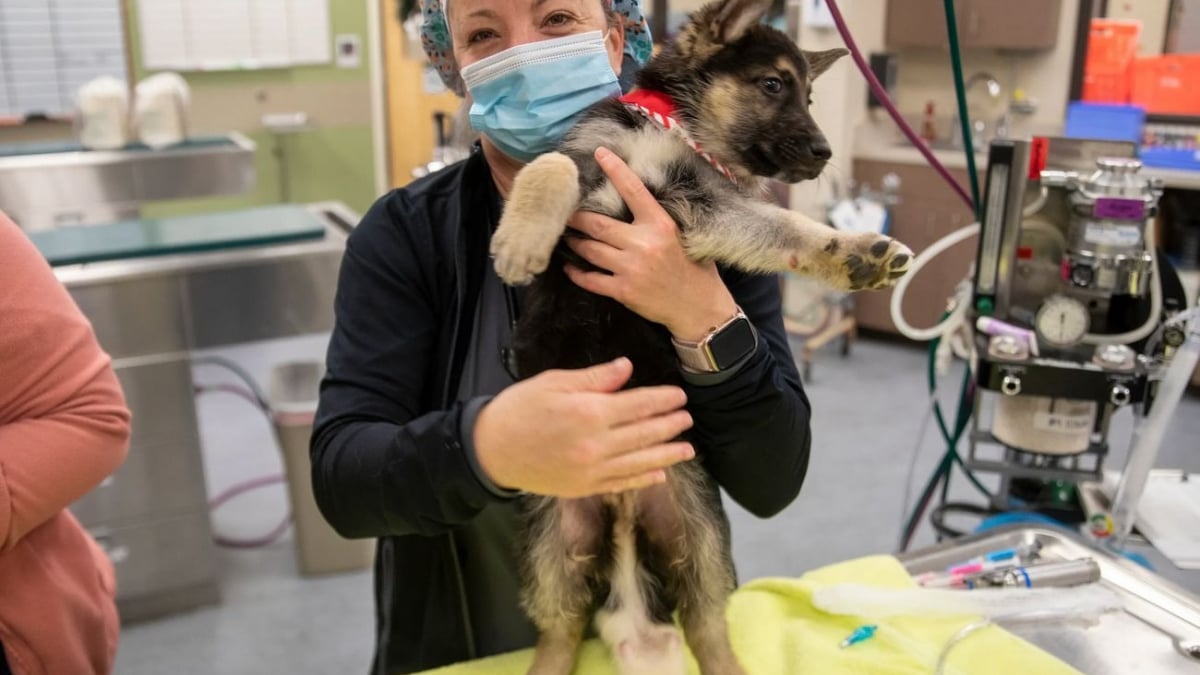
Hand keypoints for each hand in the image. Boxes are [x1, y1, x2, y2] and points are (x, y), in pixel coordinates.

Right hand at [473, 358, 695, 496]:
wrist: (491, 450)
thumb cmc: (519, 408)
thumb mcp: (553, 382)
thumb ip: (594, 379)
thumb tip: (627, 368)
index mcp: (589, 412)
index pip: (637, 405)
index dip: (661, 400)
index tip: (679, 396)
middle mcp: (596, 444)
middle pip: (643, 434)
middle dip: (669, 426)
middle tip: (688, 419)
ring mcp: (592, 470)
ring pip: (639, 462)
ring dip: (666, 455)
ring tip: (687, 450)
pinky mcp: (584, 487)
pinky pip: (621, 483)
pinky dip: (642, 480)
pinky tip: (659, 476)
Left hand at [564, 147, 737, 342]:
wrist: (701, 309)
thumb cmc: (695, 270)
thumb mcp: (685, 236)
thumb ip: (659, 220)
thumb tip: (635, 199)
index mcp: (661, 225)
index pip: (634, 190)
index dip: (615, 170)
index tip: (600, 153)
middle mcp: (644, 244)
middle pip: (598, 224)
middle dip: (577, 217)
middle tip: (564, 211)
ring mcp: (632, 268)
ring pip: (590, 250)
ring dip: (575, 242)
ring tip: (566, 236)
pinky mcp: (624, 291)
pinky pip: (591, 279)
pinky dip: (577, 273)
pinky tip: (570, 267)